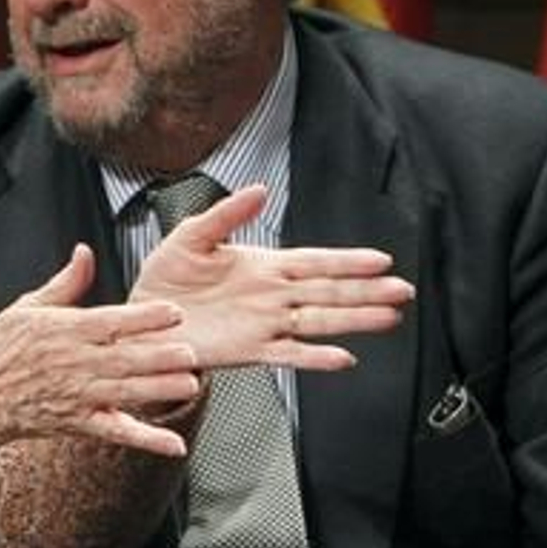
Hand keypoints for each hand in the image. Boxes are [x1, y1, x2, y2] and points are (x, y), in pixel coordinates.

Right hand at [0, 244, 199, 466]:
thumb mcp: (26, 307)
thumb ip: (65, 284)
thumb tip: (84, 253)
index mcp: (63, 331)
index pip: (110, 321)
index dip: (144, 317)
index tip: (174, 311)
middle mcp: (73, 364)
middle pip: (124, 359)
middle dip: (160, 356)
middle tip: (192, 351)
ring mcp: (76, 396)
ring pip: (126, 393)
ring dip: (159, 390)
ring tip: (189, 384)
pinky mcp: (77, 424)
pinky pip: (117, 433)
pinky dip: (146, 441)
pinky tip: (174, 445)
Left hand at [131, 185, 413, 370]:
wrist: (142, 317)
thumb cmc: (167, 277)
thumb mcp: (191, 235)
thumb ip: (225, 214)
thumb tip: (258, 189)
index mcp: (264, 266)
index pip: (315, 261)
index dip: (348, 261)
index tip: (381, 260)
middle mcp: (272, 295)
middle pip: (329, 291)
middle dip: (367, 290)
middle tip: (403, 291)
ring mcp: (265, 324)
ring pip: (319, 321)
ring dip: (354, 320)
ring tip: (388, 318)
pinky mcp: (250, 350)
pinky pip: (288, 354)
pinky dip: (315, 357)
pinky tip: (343, 358)